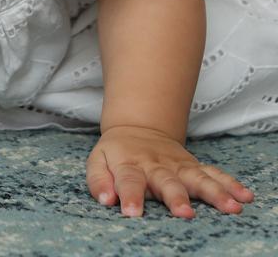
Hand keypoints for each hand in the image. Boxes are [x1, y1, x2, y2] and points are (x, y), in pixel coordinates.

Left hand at [86, 125, 254, 217]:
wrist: (138, 127)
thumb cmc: (117, 153)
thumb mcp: (98, 160)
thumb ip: (99, 180)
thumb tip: (105, 199)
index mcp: (130, 164)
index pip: (128, 180)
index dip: (129, 196)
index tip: (131, 212)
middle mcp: (156, 165)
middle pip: (167, 181)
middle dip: (176, 197)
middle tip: (184, 213)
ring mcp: (178, 165)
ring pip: (197, 178)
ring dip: (214, 192)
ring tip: (230, 207)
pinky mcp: (193, 166)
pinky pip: (213, 173)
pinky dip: (230, 183)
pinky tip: (244, 196)